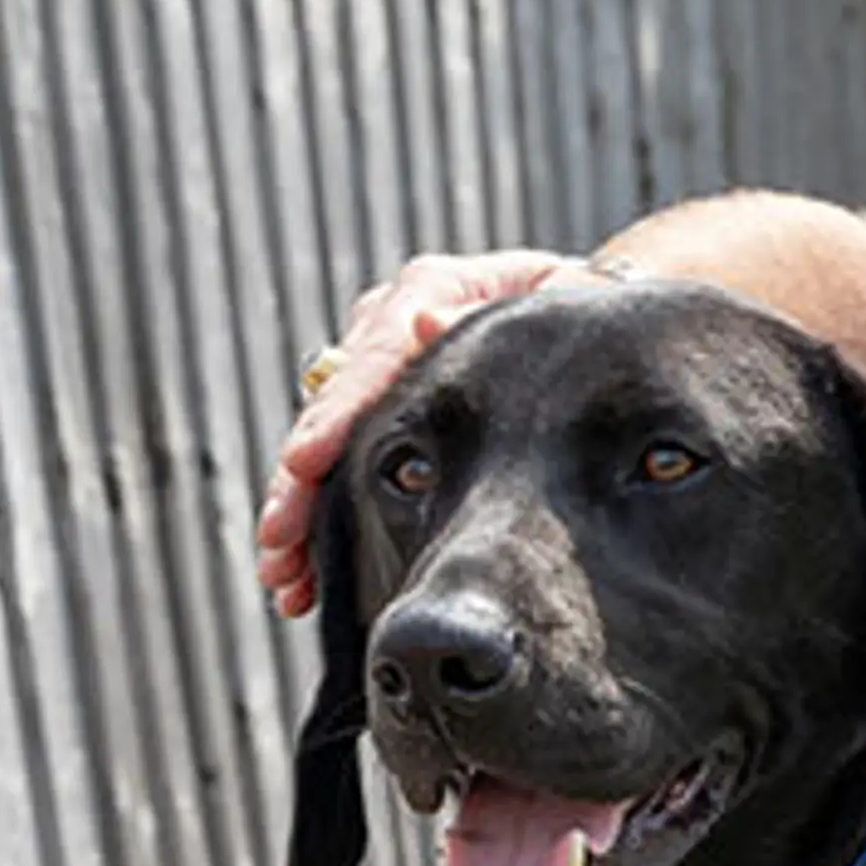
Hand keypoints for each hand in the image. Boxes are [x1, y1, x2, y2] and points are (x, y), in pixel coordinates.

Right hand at [254, 249, 605, 616]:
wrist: (584, 313)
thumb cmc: (580, 305)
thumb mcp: (562, 296)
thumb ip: (503, 309)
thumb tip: (426, 323)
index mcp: (430, 288)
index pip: (374, 353)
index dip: (338, 411)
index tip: (306, 462)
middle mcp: (389, 326)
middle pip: (329, 407)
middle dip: (299, 480)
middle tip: (281, 540)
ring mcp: (376, 369)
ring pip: (322, 444)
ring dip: (298, 512)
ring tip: (287, 577)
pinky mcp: (377, 410)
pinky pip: (339, 466)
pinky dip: (322, 519)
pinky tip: (306, 576)